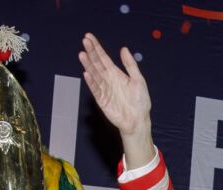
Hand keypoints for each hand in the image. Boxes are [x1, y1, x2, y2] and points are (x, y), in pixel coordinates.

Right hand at [79, 33, 153, 166]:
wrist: (138, 120)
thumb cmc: (140, 101)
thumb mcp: (138, 80)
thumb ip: (130, 65)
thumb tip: (123, 49)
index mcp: (116, 74)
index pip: (104, 58)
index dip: (96, 48)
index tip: (89, 37)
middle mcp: (108, 80)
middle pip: (97, 63)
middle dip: (91, 52)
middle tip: (84, 41)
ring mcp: (104, 89)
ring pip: (94, 74)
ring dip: (88, 65)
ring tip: (82, 54)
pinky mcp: (102, 100)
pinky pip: (95, 89)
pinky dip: (91, 82)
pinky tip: (86, 73)